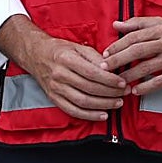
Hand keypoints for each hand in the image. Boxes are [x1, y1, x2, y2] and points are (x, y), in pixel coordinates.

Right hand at [0, 16, 125, 121]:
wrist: (35, 55)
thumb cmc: (60, 50)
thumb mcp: (78, 47)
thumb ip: (95, 57)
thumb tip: (113, 68)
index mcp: (67, 60)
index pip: (92, 73)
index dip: (109, 80)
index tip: (123, 82)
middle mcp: (60, 75)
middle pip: (89, 88)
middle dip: (110, 92)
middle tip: (125, 92)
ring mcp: (55, 89)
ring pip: (82, 101)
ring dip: (103, 104)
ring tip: (118, 103)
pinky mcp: (54, 98)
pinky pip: (72, 110)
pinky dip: (89, 115)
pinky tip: (103, 115)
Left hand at [102, 16, 161, 95]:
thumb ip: (139, 24)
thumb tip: (117, 25)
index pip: (134, 36)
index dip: (117, 46)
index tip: (105, 54)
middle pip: (137, 51)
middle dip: (118, 60)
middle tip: (104, 68)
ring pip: (147, 67)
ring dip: (129, 76)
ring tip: (117, 82)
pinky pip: (160, 81)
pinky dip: (146, 87)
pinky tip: (136, 90)